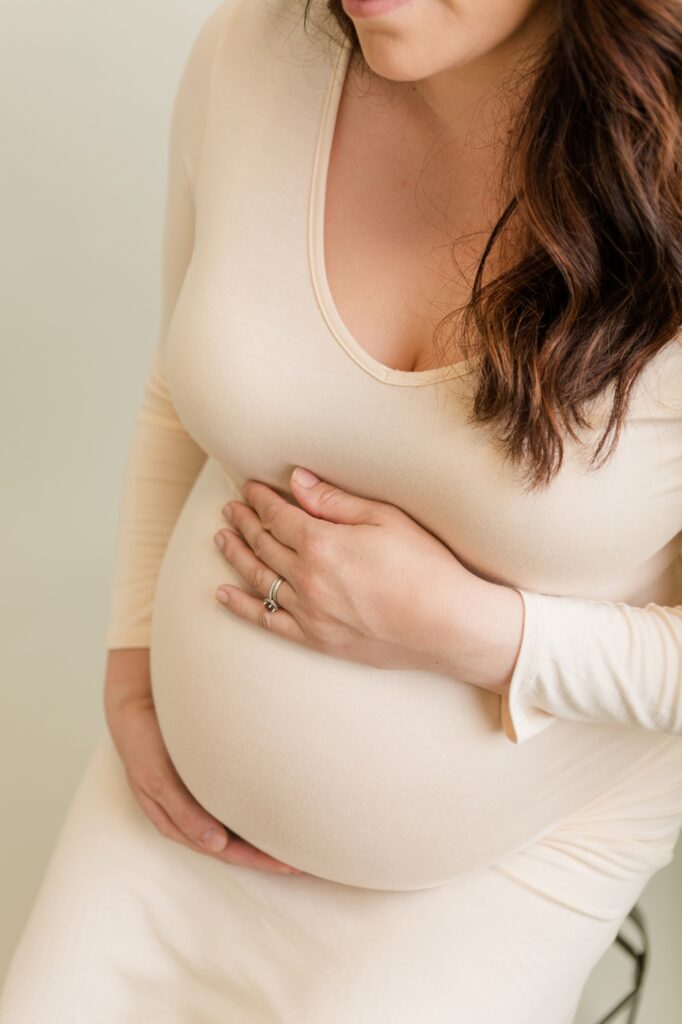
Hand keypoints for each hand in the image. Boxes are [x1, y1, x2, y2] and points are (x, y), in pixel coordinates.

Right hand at [104, 675, 303, 874]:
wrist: (135, 707)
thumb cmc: (145, 747)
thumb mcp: (158, 781)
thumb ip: (185, 814)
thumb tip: (216, 846)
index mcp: (179, 825)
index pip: (227, 852)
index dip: (259, 861)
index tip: (290, 865)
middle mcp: (192, 817)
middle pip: (236, 846)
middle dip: (268, 856)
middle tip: (306, 860)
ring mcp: (199, 800)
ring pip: (237, 828)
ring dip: (264, 836)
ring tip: (298, 842)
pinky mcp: (206, 780)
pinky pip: (235, 804)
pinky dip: (256, 811)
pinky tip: (277, 810)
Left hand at [212, 466, 482, 674]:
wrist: (449, 625)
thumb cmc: (425, 566)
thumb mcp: (385, 518)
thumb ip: (334, 501)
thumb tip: (296, 481)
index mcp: (322, 543)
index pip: (278, 516)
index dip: (261, 499)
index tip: (250, 487)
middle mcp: (307, 578)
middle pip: (264, 544)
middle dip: (245, 522)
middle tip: (231, 508)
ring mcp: (309, 612)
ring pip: (260, 579)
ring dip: (237, 555)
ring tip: (222, 538)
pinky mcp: (318, 640)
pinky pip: (268, 621)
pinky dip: (242, 606)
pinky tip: (223, 594)